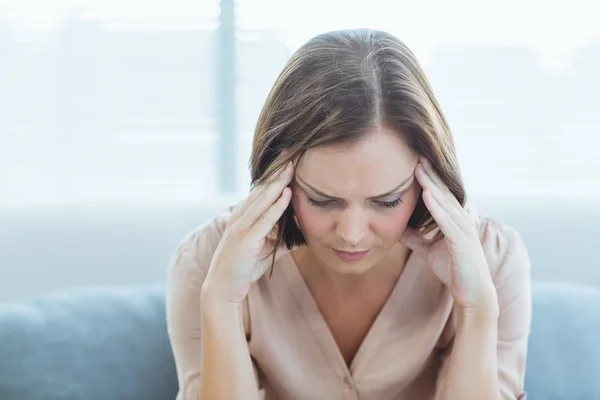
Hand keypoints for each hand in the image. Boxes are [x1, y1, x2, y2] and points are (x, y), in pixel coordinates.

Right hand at [203, 162, 294, 303]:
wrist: (222, 290)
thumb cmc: (242, 270)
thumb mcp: (265, 252)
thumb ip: (280, 241)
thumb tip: (301, 238)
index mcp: (242, 218)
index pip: (259, 192)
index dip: (273, 177)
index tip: (287, 162)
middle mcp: (239, 218)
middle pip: (261, 190)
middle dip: (277, 173)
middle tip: (292, 154)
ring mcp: (241, 228)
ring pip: (262, 200)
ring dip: (278, 183)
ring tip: (292, 167)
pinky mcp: (246, 240)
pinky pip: (265, 219)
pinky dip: (276, 206)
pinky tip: (287, 195)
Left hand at [401, 157, 497, 312]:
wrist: (471, 294)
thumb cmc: (453, 270)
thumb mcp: (428, 250)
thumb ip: (415, 238)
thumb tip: (397, 228)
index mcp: (454, 220)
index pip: (439, 194)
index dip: (427, 177)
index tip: (413, 160)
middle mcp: (462, 220)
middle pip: (443, 192)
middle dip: (429, 174)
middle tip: (417, 153)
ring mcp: (464, 230)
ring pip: (445, 203)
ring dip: (432, 185)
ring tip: (418, 169)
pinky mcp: (462, 243)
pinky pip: (448, 222)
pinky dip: (437, 208)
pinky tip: (427, 196)